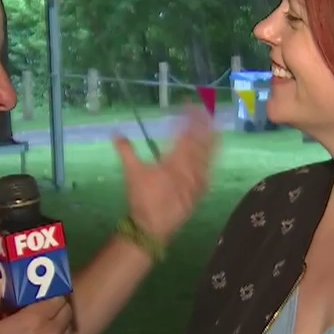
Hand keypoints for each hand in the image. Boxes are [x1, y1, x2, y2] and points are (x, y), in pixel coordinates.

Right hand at [0, 269, 72, 333]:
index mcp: (35, 319)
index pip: (59, 297)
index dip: (51, 293)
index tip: (40, 295)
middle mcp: (53, 333)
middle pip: (66, 311)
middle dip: (57, 308)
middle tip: (41, 310)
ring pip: (68, 329)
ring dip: (59, 325)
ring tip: (42, 328)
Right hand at [114, 105, 218, 242]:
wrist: (153, 227)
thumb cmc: (143, 198)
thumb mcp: (133, 172)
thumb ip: (126, 151)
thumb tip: (116, 133)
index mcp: (174, 160)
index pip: (185, 134)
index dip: (190, 118)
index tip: (190, 106)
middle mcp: (190, 168)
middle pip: (201, 142)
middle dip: (205, 126)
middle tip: (208, 111)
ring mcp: (198, 181)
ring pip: (209, 157)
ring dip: (212, 141)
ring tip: (217, 128)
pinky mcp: (200, 192)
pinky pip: (209, 173)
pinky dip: (211, 162)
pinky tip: (213, 157)